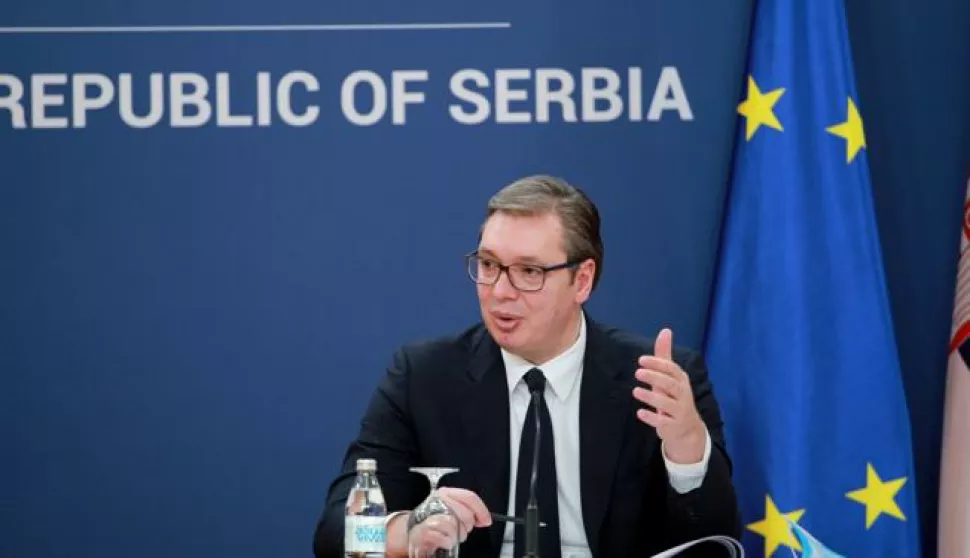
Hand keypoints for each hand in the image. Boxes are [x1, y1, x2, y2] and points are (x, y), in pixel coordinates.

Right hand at [386, 487, 491, 556]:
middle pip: (465, 514)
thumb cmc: (435, 521)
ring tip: (451, 536)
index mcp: (445, 493)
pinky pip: (444, 537)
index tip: (486, 521)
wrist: (413, 532)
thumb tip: (484, 519)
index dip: (481, 510)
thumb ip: (468, 510)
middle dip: (467, 526)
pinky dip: (448, 542)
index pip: (469, 497)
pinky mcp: (423, 531)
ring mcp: (428, 515)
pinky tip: (445, 541)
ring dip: (457, 536)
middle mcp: (436, 501)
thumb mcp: (452, 509)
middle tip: (462, 530)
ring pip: (454, 525)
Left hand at [632, 328, 705, 463]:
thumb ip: (664, 356)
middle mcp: (683, 395)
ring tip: (635, 391)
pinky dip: (652, 418)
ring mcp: (679, 411)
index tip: (641, 360)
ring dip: (651, 397)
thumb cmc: (673, 397)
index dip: (658, 364)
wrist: (686, 429)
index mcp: (681, 380)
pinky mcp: (673, 426)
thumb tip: (665, 330)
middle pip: (671, 385)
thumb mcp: (669, 377)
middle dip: (655, 377)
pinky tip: (640, 413)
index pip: (672, 369)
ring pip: (667, 403)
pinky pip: (663, 422)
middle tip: (637, 372)